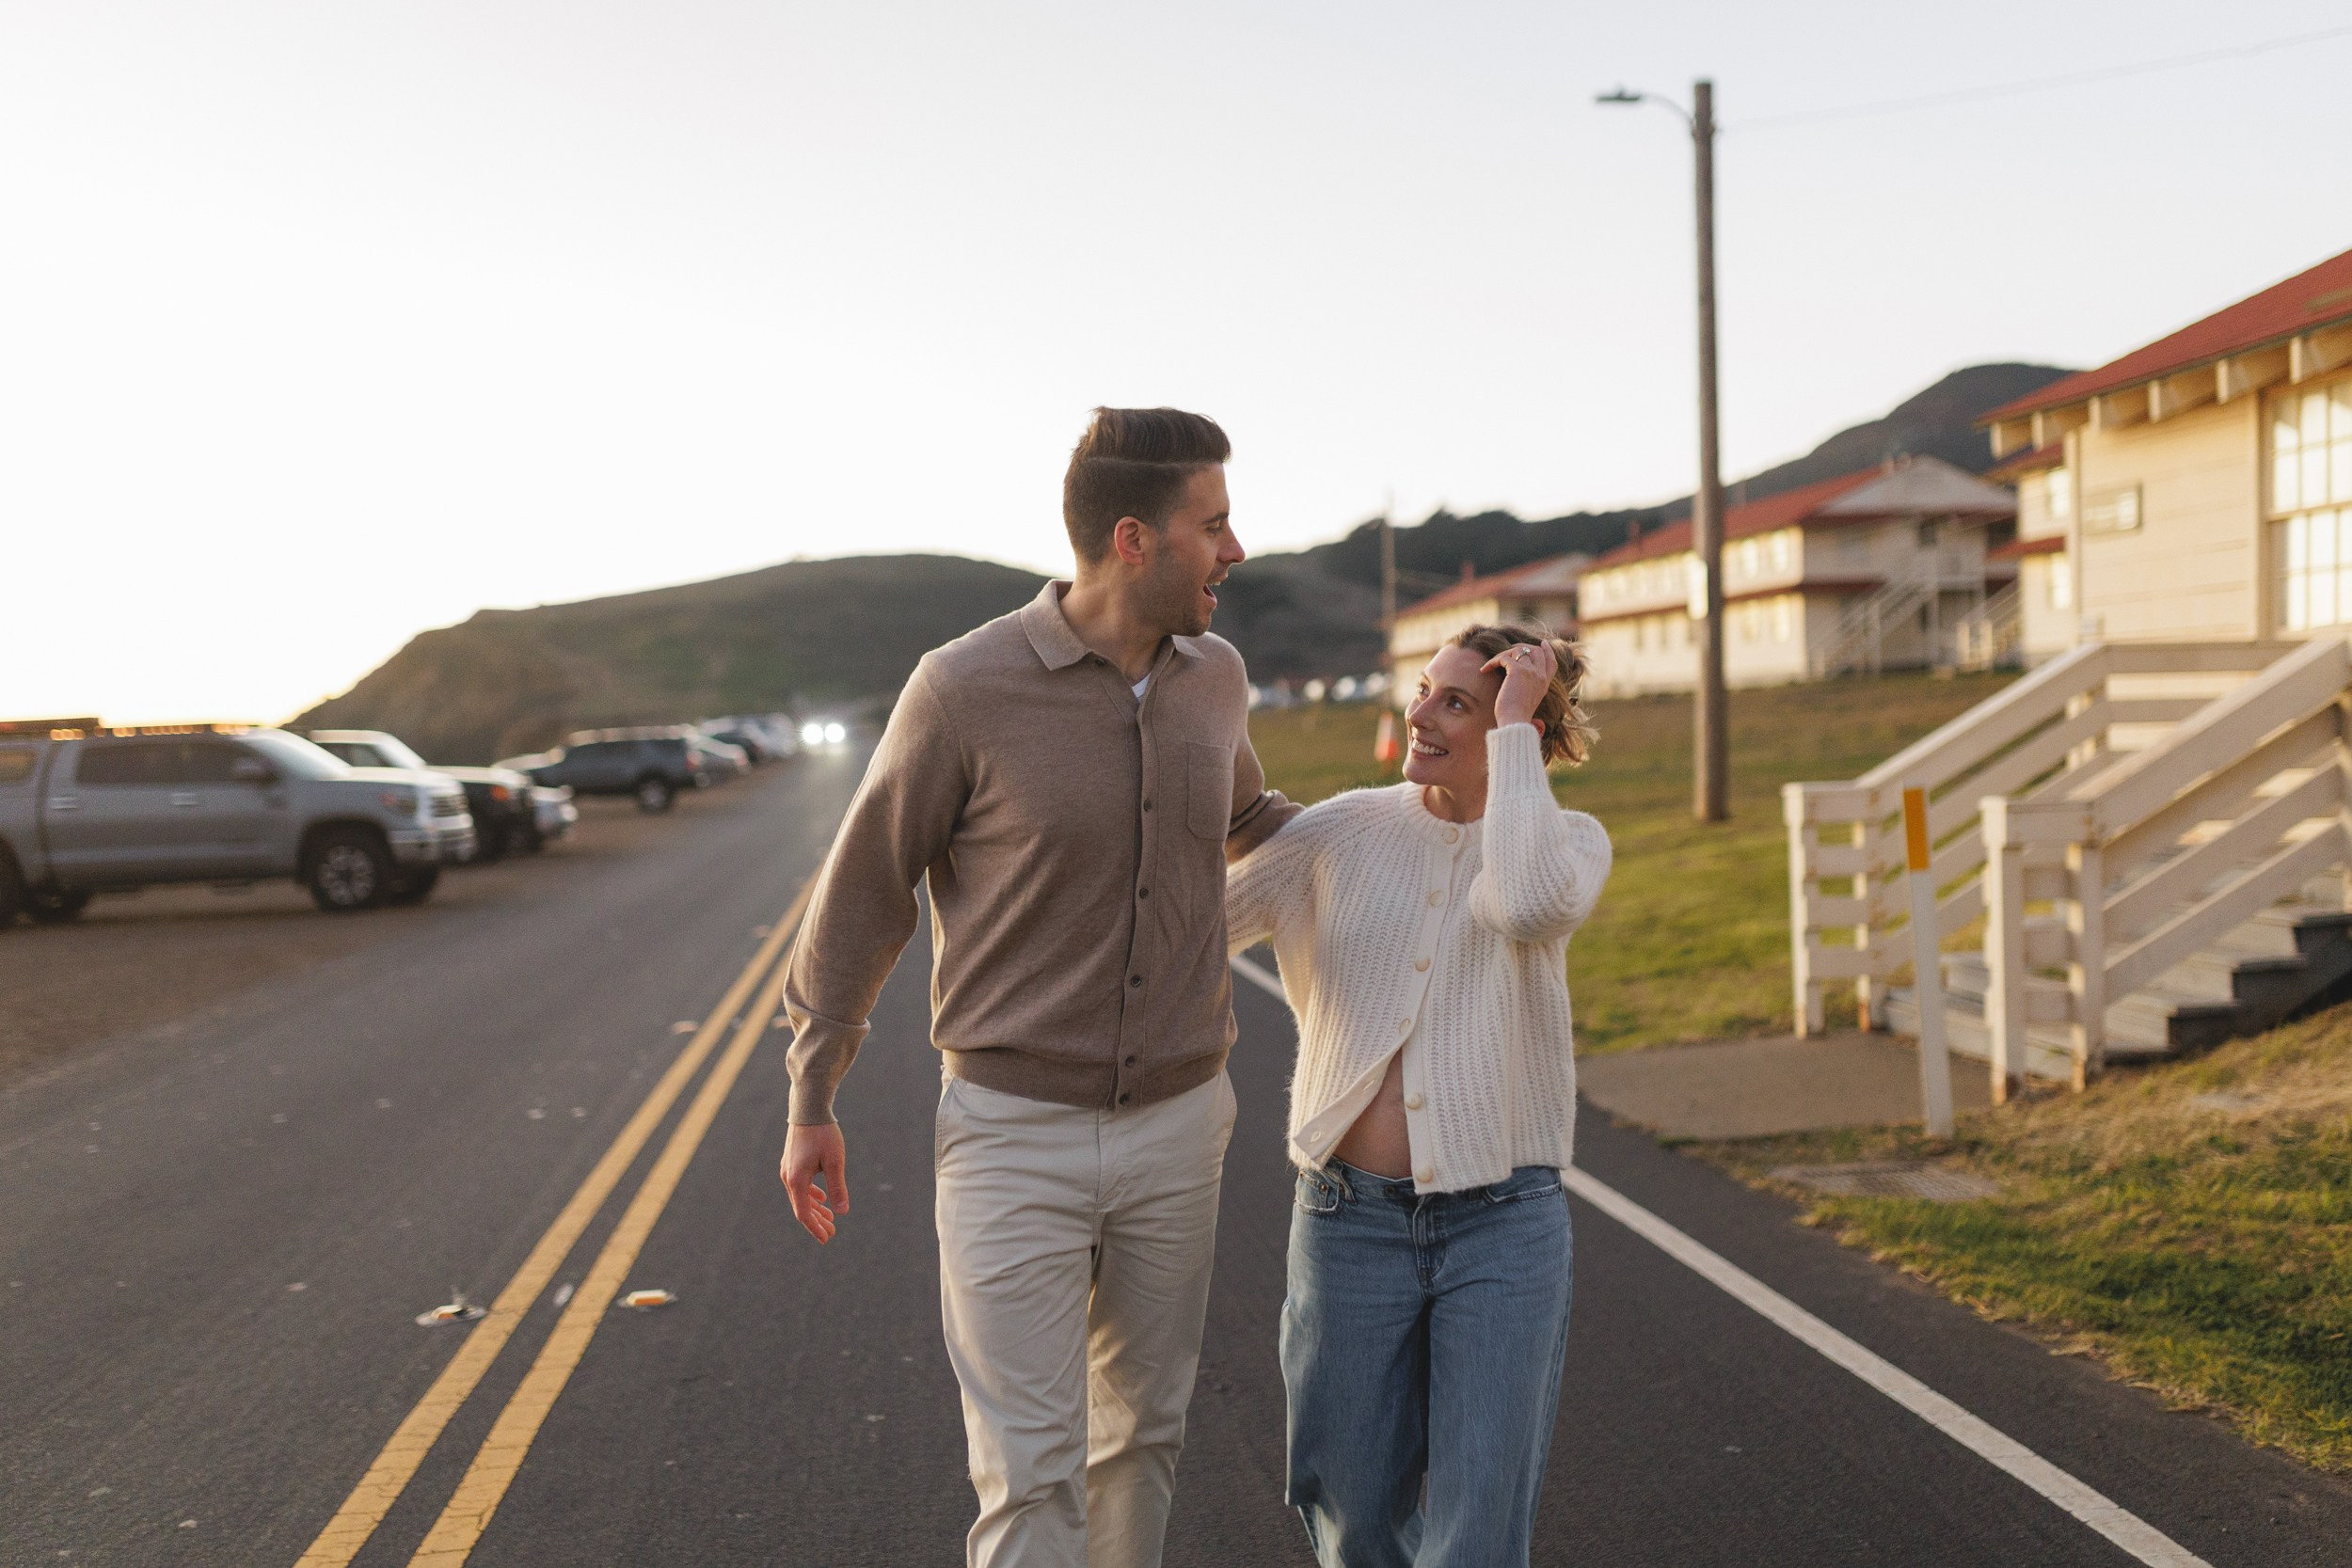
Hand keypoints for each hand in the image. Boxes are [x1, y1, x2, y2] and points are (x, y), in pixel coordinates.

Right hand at [779, 1122, 849, 1242]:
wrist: (808, 1108)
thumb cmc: (823, 1133)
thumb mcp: (835, 1161)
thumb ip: (837, 1188)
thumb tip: (842, 1212)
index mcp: (796, 1180)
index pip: (803, 1213)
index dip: (815, 1228)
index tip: (827, 1239)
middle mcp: (788, 1177)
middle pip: (801, 1207)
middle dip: (817, 1221)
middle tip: (832, 1233)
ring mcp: (788, 1169)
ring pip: (800, 1197)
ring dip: (815, 1208)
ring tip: (829, 1218)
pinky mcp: (791, 1162)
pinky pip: (800, 1186)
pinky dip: (811, 1195)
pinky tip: (821, 1198)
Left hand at [1482, 641, 1555, 730]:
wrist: (1515, 722)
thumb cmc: (1516, 717)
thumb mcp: (1528, 701)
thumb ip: (1528, 690)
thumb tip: (1515, 683)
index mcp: (1544, 684)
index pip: (1552, 662)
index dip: (1548, 651)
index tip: (1543, 643)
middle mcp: (1540, 676)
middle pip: (1536, 651)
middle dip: (1523, 646)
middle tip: (1509, 649)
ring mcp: (1530, 672)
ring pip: (1519, 650)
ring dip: (1504, 654)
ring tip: (1493, 663)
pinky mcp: (1517, 671)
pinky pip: (1504, 658)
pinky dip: (1492, 661)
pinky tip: (1484, 670)